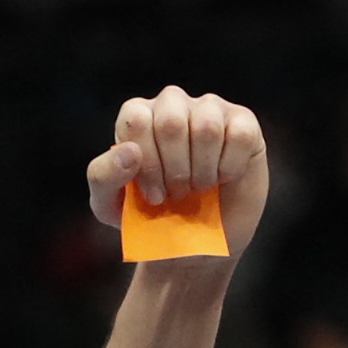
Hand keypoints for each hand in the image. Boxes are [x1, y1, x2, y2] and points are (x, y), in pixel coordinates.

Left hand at [86, 87, 269, 256]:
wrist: (191, 242)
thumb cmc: (147, 217)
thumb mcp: (109, 206)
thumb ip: (104, 176)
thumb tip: (129, 151)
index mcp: (137, 117)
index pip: (137, 120)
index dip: (147, 163)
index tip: (154, 196)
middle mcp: (172, 104)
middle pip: (171, 121)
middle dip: (174, 170)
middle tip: (177, 194)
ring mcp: (209, 109)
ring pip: (207, 125)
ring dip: (202, 170)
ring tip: (199, 187)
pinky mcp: (243, 123)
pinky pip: (240, 134)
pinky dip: (230, 167)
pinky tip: (223, 178)